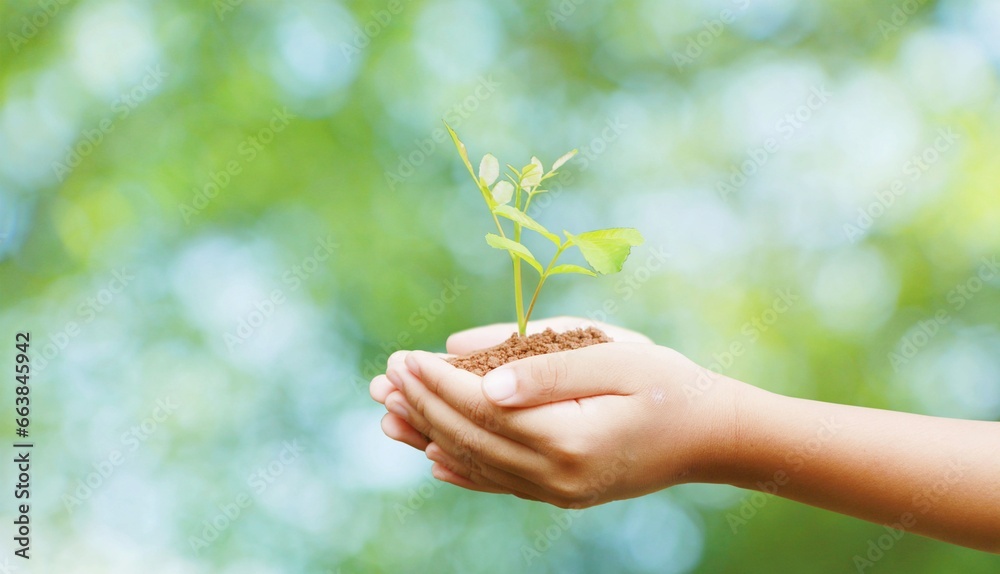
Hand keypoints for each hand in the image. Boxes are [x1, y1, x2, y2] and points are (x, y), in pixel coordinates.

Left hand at [372, 318, 744, 507]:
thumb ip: (548, 370)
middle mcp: (557, 475)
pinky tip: (434, 457)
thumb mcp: (614, 359)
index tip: (402, 357)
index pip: (480, 409)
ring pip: (476, 464)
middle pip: (469, 439)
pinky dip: (462, 469)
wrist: (710, 435)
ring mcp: (558, 491)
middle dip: (422, 405)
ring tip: (390, 416)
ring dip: (430, 436)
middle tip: (383, 379)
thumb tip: (484, 381)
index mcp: (568, 438)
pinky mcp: (561, 493)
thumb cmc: (667, 384)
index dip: (436, 382)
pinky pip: (499, 483)